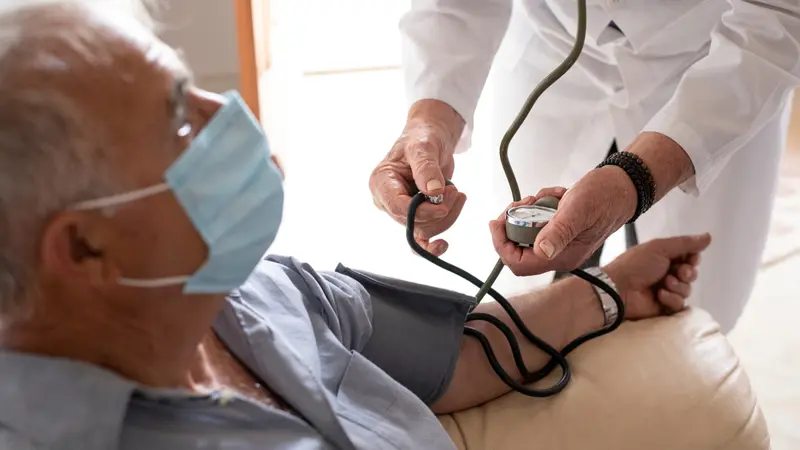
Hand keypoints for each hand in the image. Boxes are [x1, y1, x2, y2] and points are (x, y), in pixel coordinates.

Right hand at [369, 100, 466, 255]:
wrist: (431, 138)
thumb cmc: (422, 137)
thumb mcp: (423, 147)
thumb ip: (427, 168)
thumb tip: (434, 191)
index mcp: (381, 182)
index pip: (399, 207)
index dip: (423, 211)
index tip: (443, 204)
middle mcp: (387, 199)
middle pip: (413, 222)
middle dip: (439, 211)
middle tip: (455, 192)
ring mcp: (401, 210)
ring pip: (423, 229)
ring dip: (446, 216)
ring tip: (457, 193)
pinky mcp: (415, 215)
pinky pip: (422, 237)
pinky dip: (433, 243)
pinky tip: (443, 246)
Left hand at [489, 166, 637, 275]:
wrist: (622, 187)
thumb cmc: (605, 196)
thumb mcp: (578, 209)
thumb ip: (559, 230)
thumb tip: (541, 251)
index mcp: (563, 257)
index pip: (518, 263)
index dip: (501, 245)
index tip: (498, 221)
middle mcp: (559, 255)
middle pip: (518, 249)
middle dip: (515, 223)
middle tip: (523, 202)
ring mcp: (560, 243)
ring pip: (527, 233)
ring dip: (529, 211)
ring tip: (543, 196)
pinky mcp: (561, 231)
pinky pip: (538, 222)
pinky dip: (540, 206)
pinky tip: (554, 195)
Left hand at [604, 233, 711, 319]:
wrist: (619, 288)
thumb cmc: (636, 265)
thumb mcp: (659, 248)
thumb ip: (685, 243)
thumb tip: (708, 236)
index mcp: (663, 257)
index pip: (689, 257)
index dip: (693, 259)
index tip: (690, 258)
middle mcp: (666, 273)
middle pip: (691, 274)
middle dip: (687, 273)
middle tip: (678, 272)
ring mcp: (665, 291)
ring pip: (687, 290)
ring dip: (678, 286)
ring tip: (663, 284)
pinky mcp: (664, 307)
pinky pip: (680, 304)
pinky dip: (671, 299)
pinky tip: (659, 296)